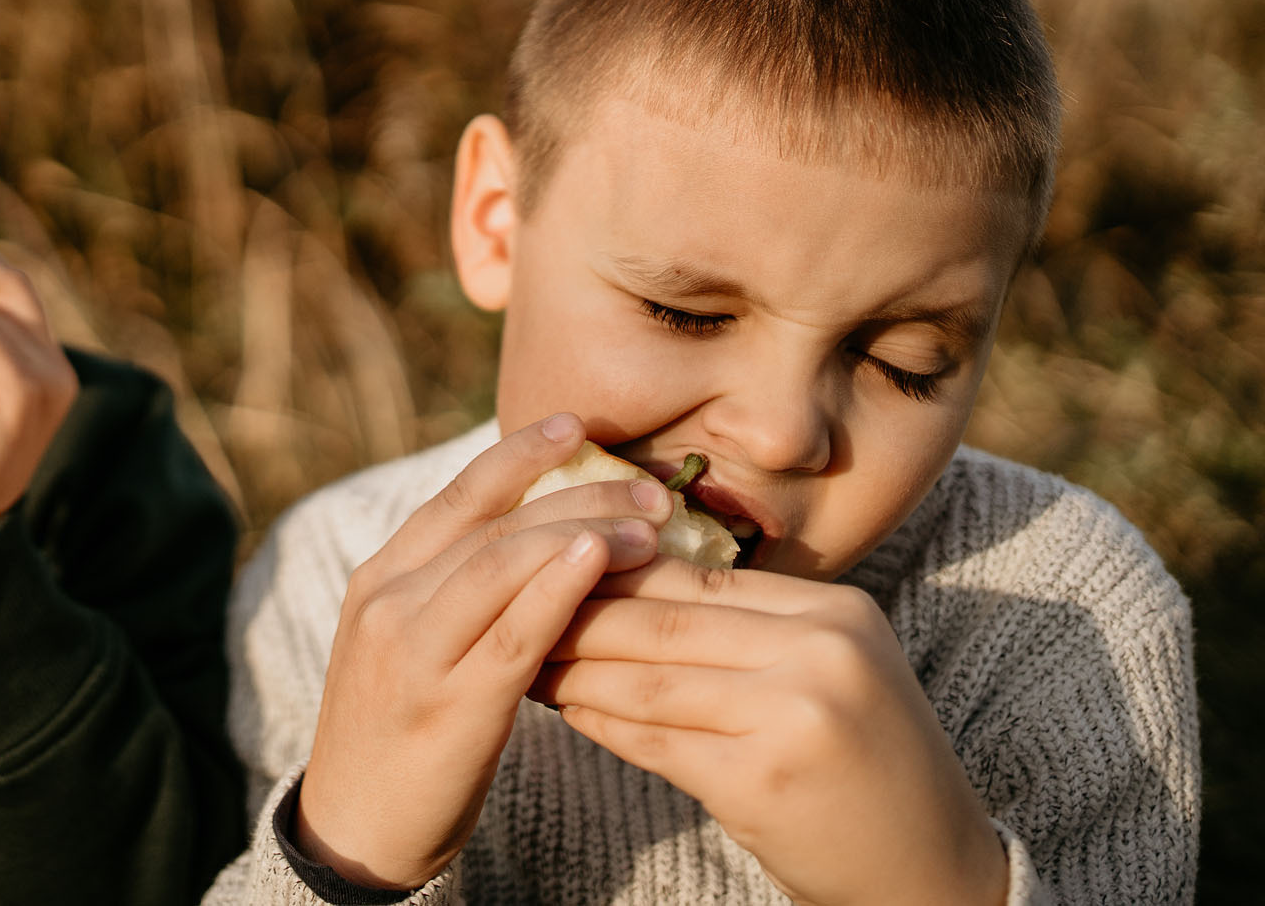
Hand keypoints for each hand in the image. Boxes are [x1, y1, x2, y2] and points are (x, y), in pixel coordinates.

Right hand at [293, 414, 674, 889]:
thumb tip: (541, 535)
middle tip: (648, 487)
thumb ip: (456, 588)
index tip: (575, 427)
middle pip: (491, 522)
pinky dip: (558, 586)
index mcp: (380, 577)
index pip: (457, 496)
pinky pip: (512, 631)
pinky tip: (600, 560)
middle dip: (575, 492)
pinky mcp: (449, 704)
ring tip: (647, 524)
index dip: (518, 455)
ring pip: (501, 563)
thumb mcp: (410, 642)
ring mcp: (412, 651)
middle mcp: (388, 601)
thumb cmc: (401, 731)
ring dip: (581, 530)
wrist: (353, 828)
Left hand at [533, 562, 1008, 905]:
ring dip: (573, 670)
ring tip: (521, 658)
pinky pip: (653, 739)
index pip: (696, 571)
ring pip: (647, 678)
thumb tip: (616, 582)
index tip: (549, 565)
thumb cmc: (863, 768)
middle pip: (665, 617)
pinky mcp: (761, 779)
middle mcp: (821, 649)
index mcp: (834, 609)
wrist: (932, 874)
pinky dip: (599, 722)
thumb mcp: (825, 671)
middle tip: (509, 606)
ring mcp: (794, 713)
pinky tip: (562, 710)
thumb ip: (741, 627)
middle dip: (577, 613)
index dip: (613, 569)